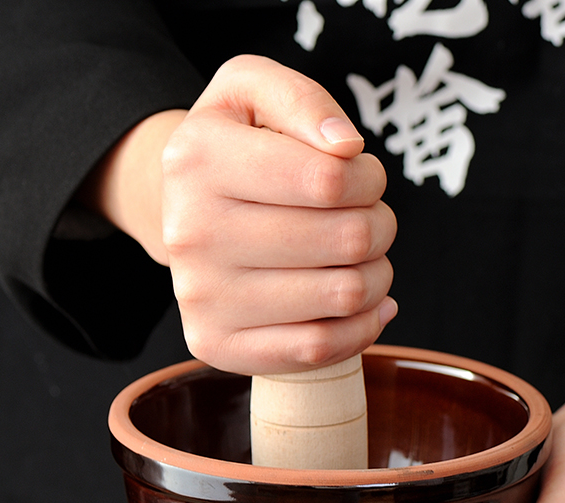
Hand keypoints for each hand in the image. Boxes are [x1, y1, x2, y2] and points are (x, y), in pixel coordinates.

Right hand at [79, 56, 396, 374]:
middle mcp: (192, 232)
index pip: (329, 179)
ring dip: (378, 275)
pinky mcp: (216, 344)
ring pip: (344, 294)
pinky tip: (363, 304)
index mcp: (198, 159)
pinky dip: (361, 326)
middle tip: (369, 221)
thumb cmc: (237, 153)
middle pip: (348, 239)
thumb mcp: (253, 92)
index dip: (367, 178)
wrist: (185, 215)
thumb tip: (345, 148)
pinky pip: (319, 349)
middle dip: (380, 225)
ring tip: (363, 259)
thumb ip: (303, 101)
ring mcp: (202, 297)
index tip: (360, 177)